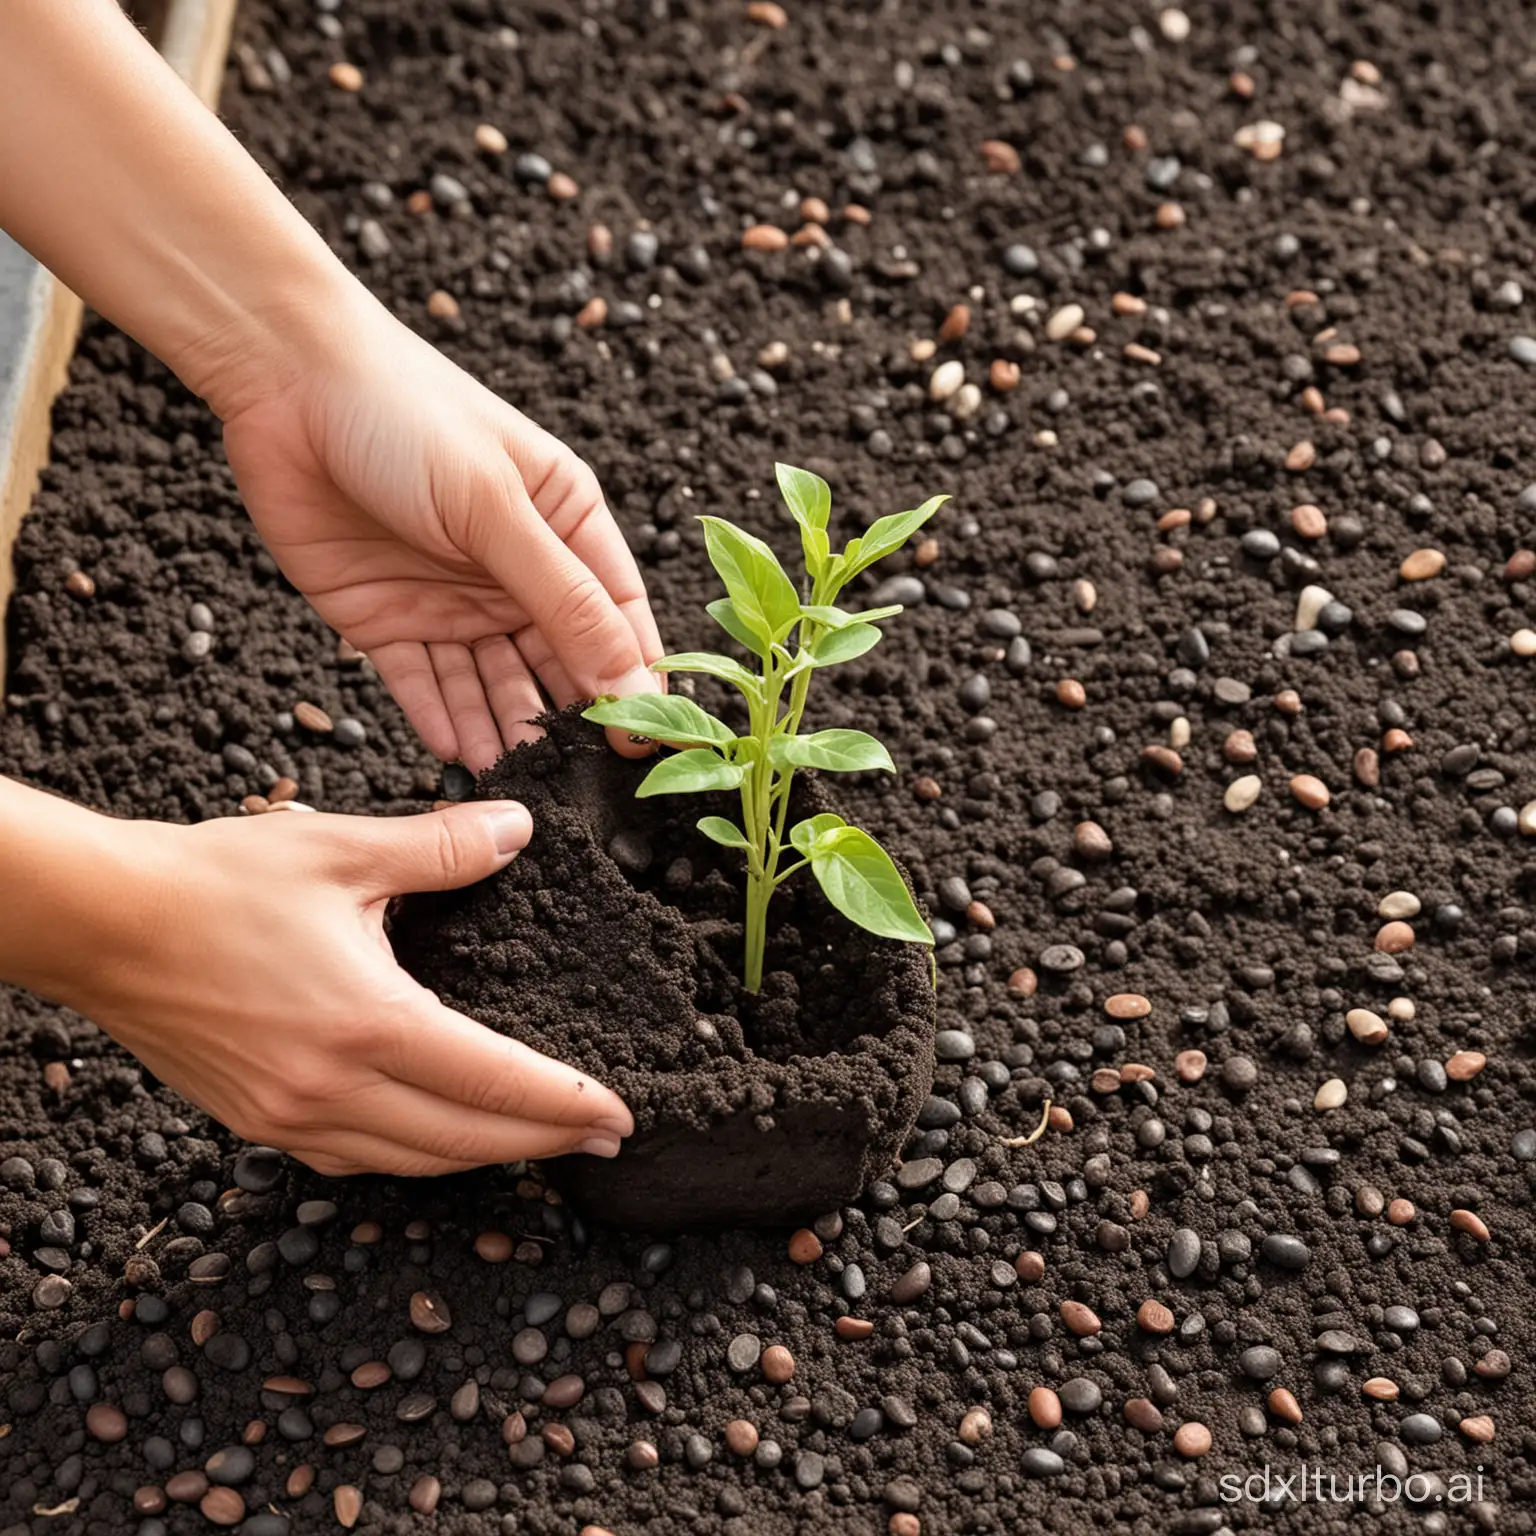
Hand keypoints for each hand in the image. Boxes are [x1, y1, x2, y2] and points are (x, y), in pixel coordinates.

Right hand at [68, 800, 633, 1175]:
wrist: (101, 922)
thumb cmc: (216, 882)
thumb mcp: (344, 850)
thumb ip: (443, 848)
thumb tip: (517, 831)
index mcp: (366, 1025)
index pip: (495, 1083)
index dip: (566, 1104)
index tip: (621, 1116)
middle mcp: (330, 1090)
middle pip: (464, 1141)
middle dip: (544, 1144)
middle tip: (604, 1139)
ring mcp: (288, 1118)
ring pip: (411, 1163)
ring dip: (482, 1156)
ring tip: (537, 1141)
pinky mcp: (256, 1122)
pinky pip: (355, 1160)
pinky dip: (414, 1155)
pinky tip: (438, 1135)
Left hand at [217, 298, 662, 770]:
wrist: (281, 381)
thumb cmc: (406, 415)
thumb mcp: (495, 507)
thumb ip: (562, 597)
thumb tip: (631, 679)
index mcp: (565, 524)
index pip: (617, 618)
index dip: (636, 679)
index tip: (645, 740)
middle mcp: (516, 569)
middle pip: (558, 662)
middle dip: (568, 719)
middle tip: (577, 780)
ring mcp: (452, 598)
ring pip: (491, 684)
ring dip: (503, 731)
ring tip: (514, 780)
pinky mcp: (387, 620)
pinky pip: (422, 685)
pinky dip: (438, 719)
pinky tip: (457, 756)